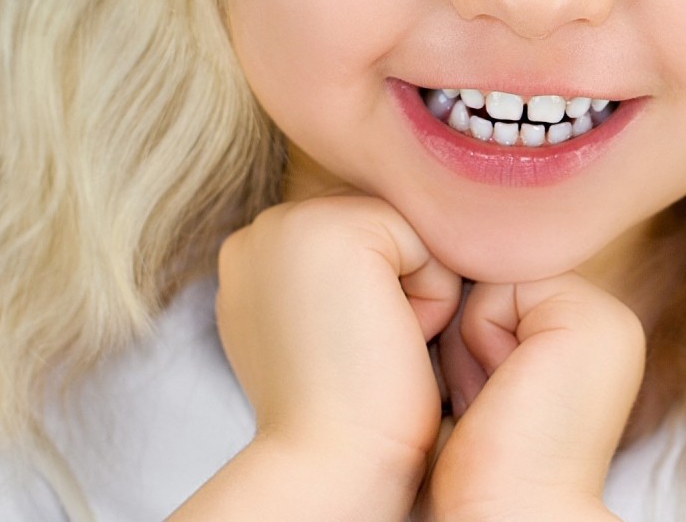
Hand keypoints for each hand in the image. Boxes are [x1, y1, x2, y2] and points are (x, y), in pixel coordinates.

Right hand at [206, 194, 462, 516]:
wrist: (330, 464)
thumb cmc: (344, 422)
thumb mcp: (322, 334)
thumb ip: (332, 282)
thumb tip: (381, 264)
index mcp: (253, 256)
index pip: (360, 244)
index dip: (376, 302)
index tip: (345, 360)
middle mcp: (261, 229)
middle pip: (385, 231)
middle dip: (394, 292)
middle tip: (360, 357)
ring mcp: (291, 222)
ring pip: (407, 233)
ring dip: (412, 295)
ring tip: (371, 348)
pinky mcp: (338, 226)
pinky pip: (429, 244)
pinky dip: (432, 300)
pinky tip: (388, 339)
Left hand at [427, 273, 643, 521]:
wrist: (508, 513)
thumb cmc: (484, 462)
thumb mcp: (487, 367)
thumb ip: (490, 311)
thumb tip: (448, 258)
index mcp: (588, 330)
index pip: (497, 281)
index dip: (467, 332)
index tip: (487, 397)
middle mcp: (606, 317)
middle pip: (495, 271)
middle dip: (468, 331)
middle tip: (490, 398)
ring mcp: (606, 315)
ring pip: (493, 273)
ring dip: (469, 336)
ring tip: (495, 397)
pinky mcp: (589, 317)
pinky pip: (498, 285)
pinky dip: (478, 336)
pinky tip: (502, 389)